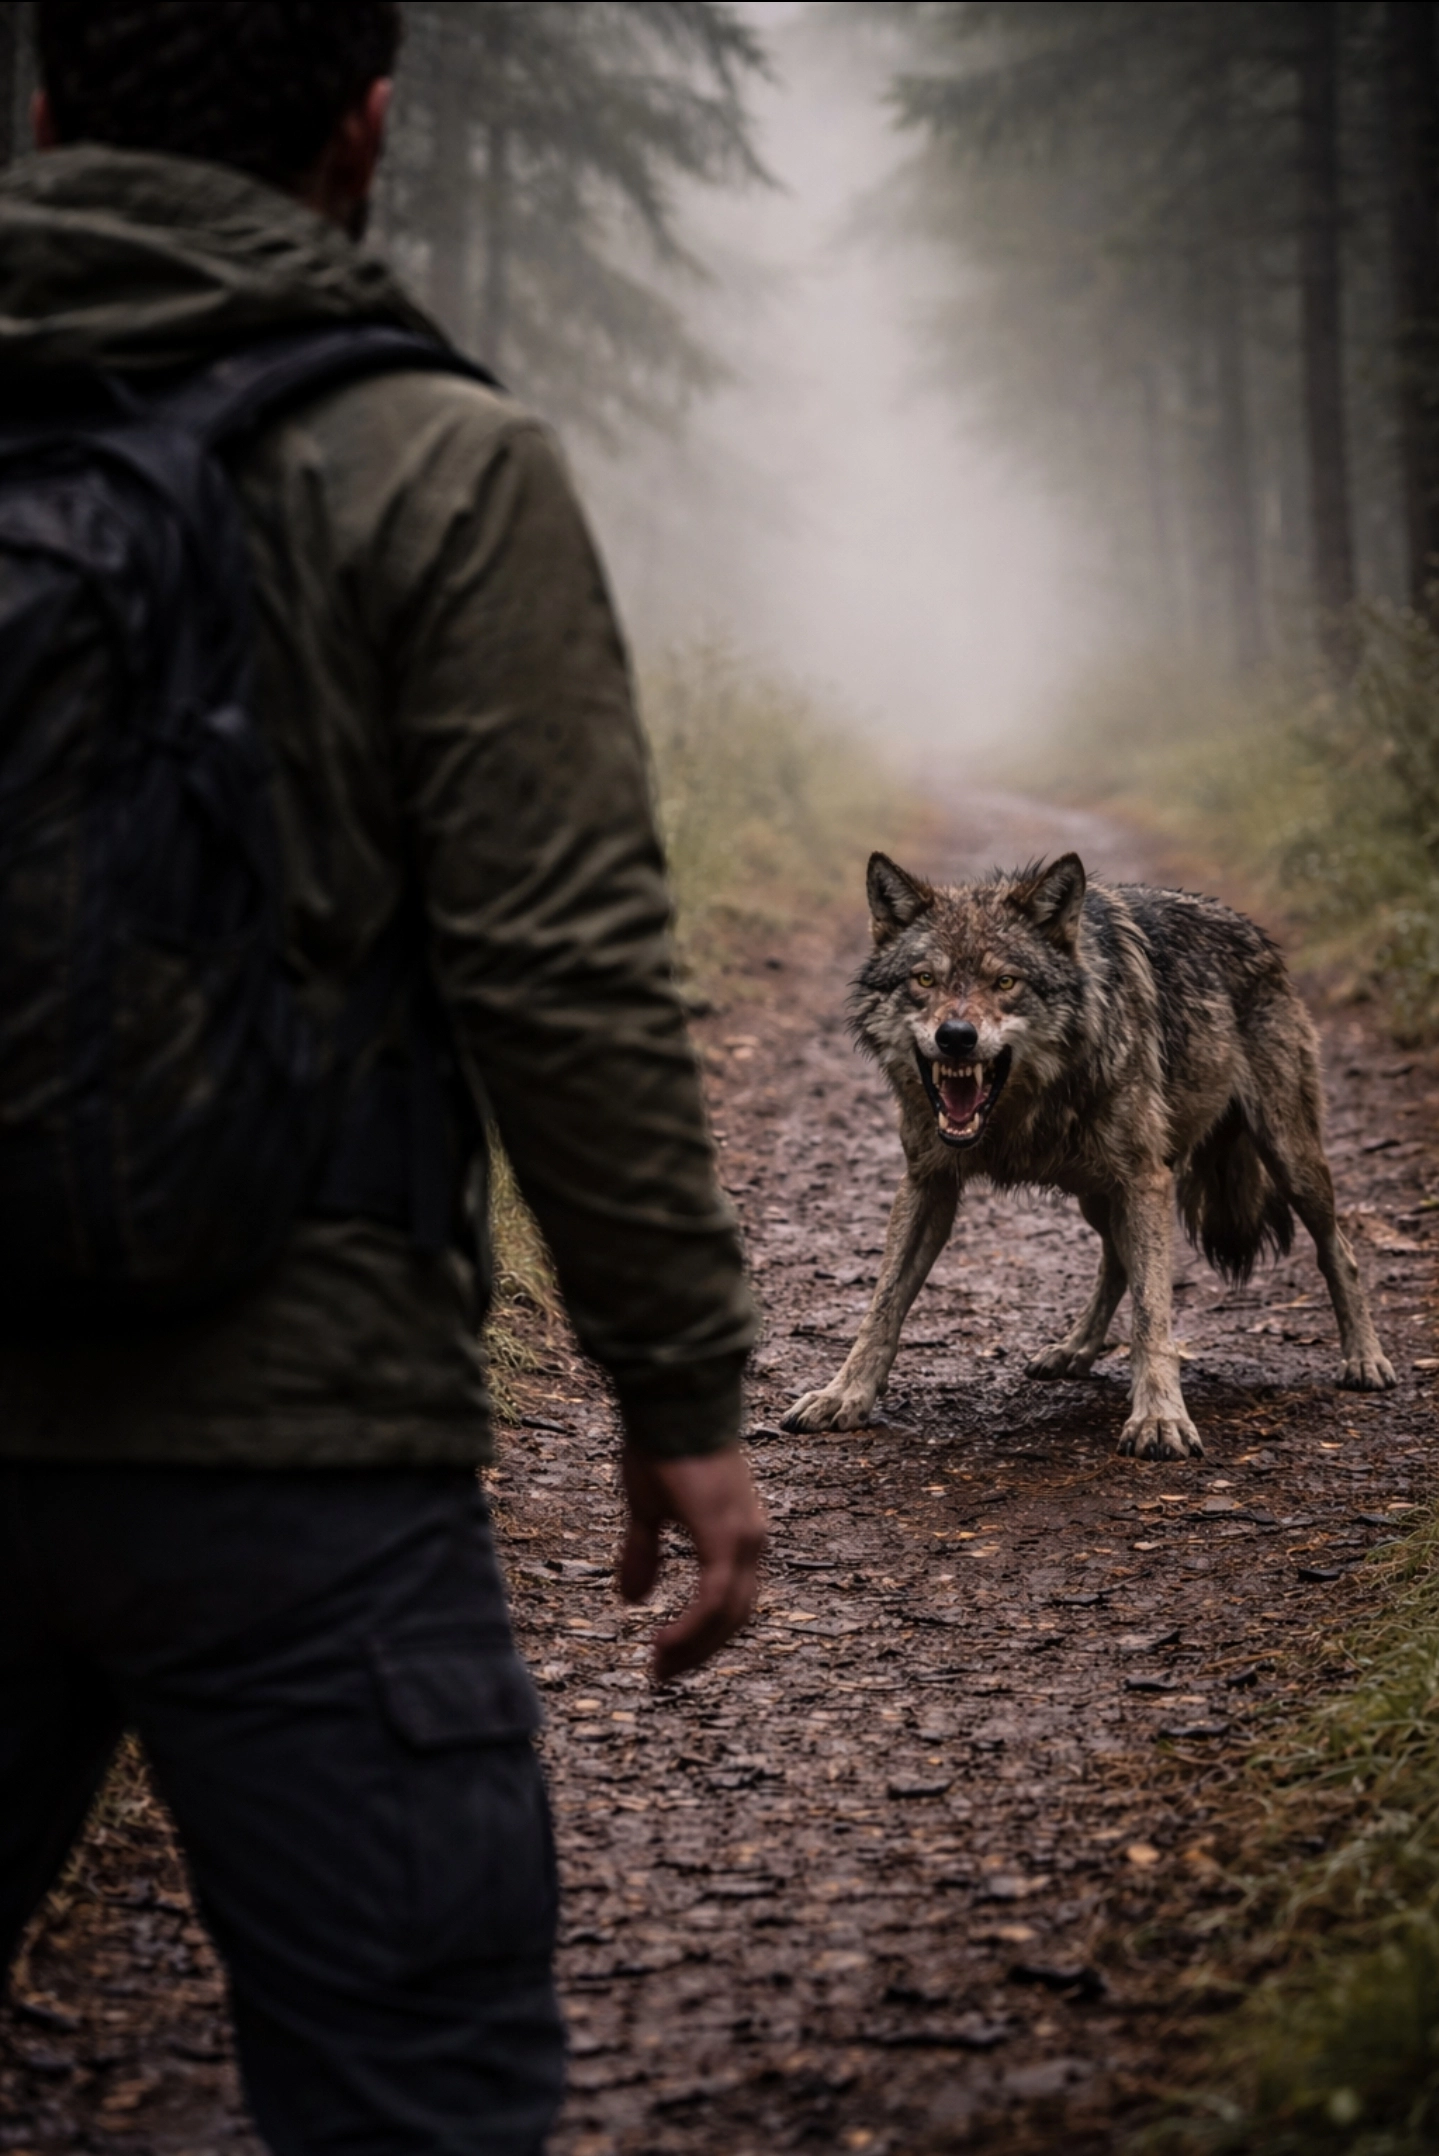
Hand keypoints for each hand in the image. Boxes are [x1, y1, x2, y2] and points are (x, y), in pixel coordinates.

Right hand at [618, 1443, 767, 1682]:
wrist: (669, 1404)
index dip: (703, 1632)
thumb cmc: (660, 1447)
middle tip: (664, 1673)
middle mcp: (750, 1539)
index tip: (668, 1656)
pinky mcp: (726, 1537)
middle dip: (700, 1649)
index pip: (730, 1599)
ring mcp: (743, 1538)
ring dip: (694, 1646)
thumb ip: (644, 1553)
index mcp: (737, 1532)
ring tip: (661, 1667)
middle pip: (735, 1615)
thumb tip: (631, 1599)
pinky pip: (714, 1599)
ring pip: (728, 1614)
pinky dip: (691, 1628)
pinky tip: (663, 1642)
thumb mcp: (647, 1510)